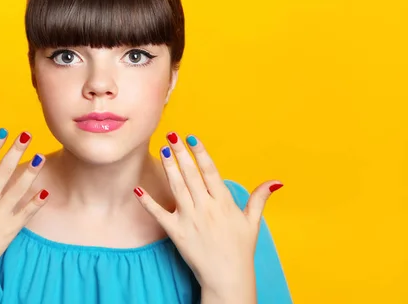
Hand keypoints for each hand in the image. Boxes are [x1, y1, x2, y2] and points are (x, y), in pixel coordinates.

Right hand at [0, 129, 48, 292]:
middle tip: (27, 135)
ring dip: (30, 173)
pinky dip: (36, 203)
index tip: (2, 131)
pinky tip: (45, 192)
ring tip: (40, 157)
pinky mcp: (9, 230)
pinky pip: (26, 213)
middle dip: (16, 151)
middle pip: (4, 171)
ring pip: (18, 189)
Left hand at [134, 132, 282, 302]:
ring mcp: (190, 220)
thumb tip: (276, 181)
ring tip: (162, 150)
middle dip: (180, 153)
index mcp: (224, 203)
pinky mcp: (176, 233)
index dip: (201, 153)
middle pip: (191, 175)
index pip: (210, 172)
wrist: (228, 278)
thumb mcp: (253, 223)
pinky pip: (159, 214)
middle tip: (171, 135)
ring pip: (177, 188)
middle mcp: (206, 208)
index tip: (192, 138)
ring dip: (168, 168)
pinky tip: (138, 189)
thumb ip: (259, 198)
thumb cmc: (241, 250)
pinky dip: (148, 202)